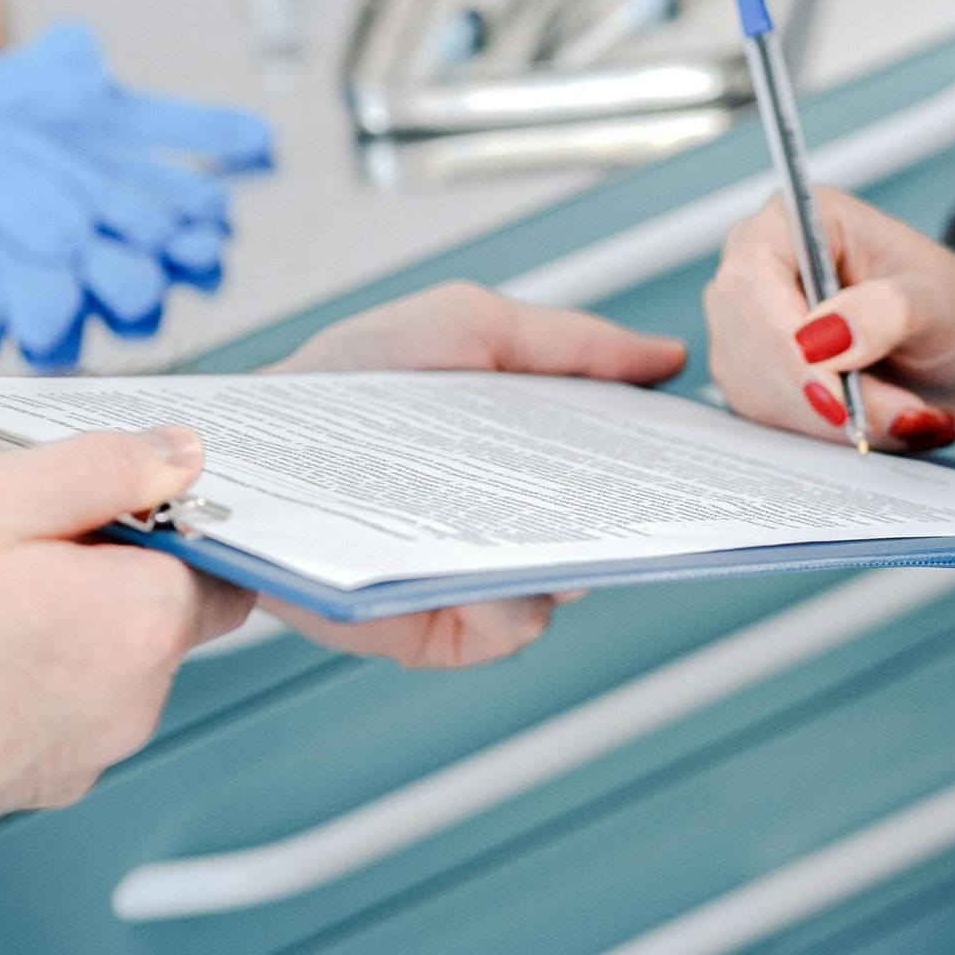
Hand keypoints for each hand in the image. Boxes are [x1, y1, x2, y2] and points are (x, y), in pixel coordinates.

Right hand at [0, 427, 249, 906]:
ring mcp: (83, 755)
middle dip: (98, 565)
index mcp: (142, 621)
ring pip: (97, 659)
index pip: (219, 560)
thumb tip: (177, 455)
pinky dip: (13, 672)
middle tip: (4, 536)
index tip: (108, 495)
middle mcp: (135, 702)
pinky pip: (48, 706)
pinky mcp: (31, 785)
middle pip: (154, 609)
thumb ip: (100, 467)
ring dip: (50, 618)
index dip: (167, 517)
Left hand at [273, 281, 686, 668]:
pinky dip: (507, 600)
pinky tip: (492, 561)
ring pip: (563, 589)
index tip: (709, 451)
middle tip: (657, 490)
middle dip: (637, 515)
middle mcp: (508, 525)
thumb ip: (569, 340)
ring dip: (570, 556)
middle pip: (605, 537)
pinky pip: (505, 629)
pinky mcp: (432, 630)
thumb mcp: (463, 324)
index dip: (668, 464)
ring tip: (564, 521)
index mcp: (526, 457)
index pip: (620, 471)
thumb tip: (662, 360)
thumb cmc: (341, 383)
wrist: (246, 444)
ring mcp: (473, 580)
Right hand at [706, 191, 954, 449]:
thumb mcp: (938, 301)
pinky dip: (826, 432)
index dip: (783, 339)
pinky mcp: (751, 375)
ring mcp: (746, 324)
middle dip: (824, 393)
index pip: (753, 275)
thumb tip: (821, 338)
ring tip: (904, 412)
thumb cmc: (953, 307)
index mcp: (797, 219)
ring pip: (756, 389)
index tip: (832, 395)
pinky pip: (768, 418)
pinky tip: (874, 418)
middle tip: (903, 413)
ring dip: (832, 420)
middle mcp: (757, 266)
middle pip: (750, 340)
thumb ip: (886, 311)